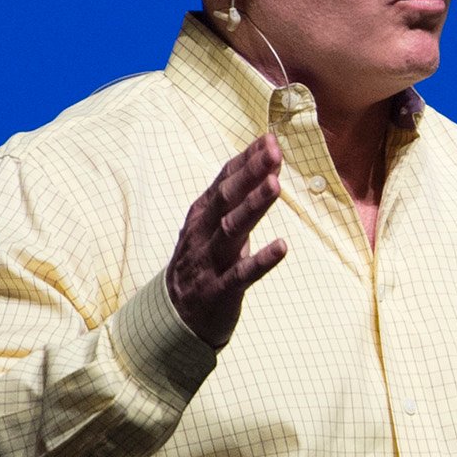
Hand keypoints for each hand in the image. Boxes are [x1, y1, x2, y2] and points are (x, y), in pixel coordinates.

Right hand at [166, 134, 288, 346]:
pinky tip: (282, 246)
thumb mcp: (212, 225)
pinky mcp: (219, 290)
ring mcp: (210, 261)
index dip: (246, 159)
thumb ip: (237, 195)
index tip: (269, 138)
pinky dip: (261, 260)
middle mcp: (203, 233)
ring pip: (231, 230)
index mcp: (202, 215)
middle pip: (226, 197)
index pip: (224, 179)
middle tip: (274, 151)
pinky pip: (241, 274)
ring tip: (276, 185)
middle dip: (250, 173)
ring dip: (253, 206)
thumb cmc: (204, 262)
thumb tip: (264, 159)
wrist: (174, 318)